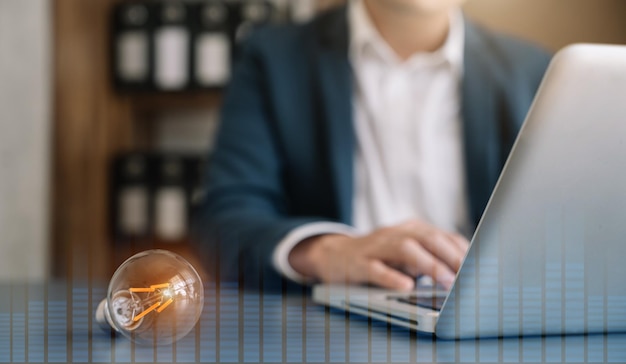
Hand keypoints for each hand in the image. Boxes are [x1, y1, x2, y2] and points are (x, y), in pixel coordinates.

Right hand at [288, 219, 468, 290]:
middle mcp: (394, 232)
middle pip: (428, 237)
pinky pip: (375, 268)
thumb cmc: (379, 258)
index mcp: (411, 229)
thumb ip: (431, 258)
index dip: (463, 251)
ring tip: (446, 281)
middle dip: (451, 256)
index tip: (481, 267)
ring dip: (429, 264)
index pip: (443, 236)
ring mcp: (375, 246)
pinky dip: (391, 277)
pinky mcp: (357, 263)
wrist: (334, 255)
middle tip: (469, 276)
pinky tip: (406, 287)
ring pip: (404, 249)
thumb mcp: (406, 254)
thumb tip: (464, 272)